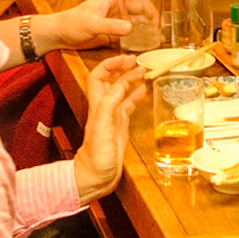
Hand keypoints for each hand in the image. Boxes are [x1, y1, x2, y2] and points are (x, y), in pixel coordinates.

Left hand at [37, 0, 155, 53]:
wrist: (60, 35)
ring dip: (148, 25)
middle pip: (140, 5)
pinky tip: (148, 42)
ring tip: (159, 34)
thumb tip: (131, 28)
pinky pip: (130, 33)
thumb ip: (110, 26)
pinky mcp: (113, 32)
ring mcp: (115, 19)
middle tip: (161, 25)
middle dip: (152, 12)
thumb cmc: (73, 22)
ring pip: (137, 19)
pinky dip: (140, 36)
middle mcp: (116, 6)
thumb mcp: (91, 23)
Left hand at [73, 54, 144, 201]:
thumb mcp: (102, 129)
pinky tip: (144, 91)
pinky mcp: (120, 127)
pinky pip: (128, 106)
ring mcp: (112, 117)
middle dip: (122, 68)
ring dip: (130, 80)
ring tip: (144, 71)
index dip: (110, 64)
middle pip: (111, 81)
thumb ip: (110, 105)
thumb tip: (121, 84)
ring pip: (121, 92)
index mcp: (98, 106)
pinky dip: (135, 96)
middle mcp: (104, 108)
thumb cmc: (96, 157)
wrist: (94, 178)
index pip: (99, 77)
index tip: (125, 59)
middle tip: (138, 61)